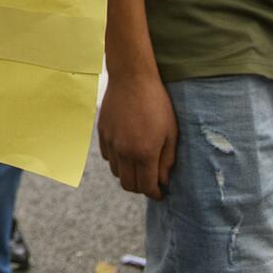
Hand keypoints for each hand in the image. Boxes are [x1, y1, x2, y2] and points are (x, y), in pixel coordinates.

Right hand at [97, 72, 177, 198]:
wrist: (132, 78)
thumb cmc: (157, 104)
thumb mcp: (171, 133)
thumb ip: (167, 160)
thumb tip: (164, 181)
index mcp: (144, 153)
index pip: (147, 187)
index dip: (156, 194)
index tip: (161, 193)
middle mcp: (124, 152)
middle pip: (129, 185)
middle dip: (141, 188)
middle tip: (151, 181)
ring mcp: (110, 143)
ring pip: (117, 173)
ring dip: (129, 174)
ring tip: (140, 165)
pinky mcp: (102, 133)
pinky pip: (108, 157)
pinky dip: (118, 160)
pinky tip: (127, 150)